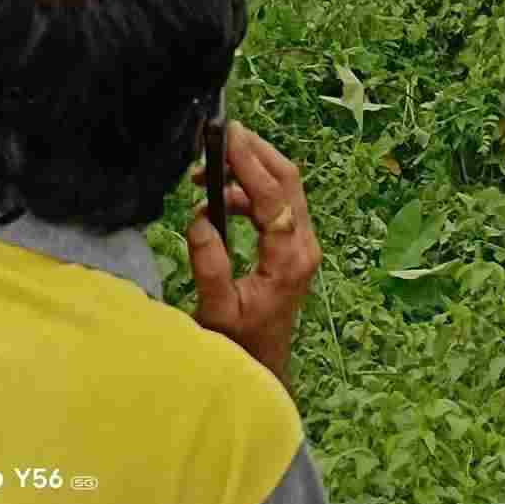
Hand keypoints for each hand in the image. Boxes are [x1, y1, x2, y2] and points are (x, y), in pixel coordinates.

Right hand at [187, 122, 320, 384]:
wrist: (262, 369)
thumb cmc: (239, 346)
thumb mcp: (218, 311)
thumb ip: (210, 265)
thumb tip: (200, 218)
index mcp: (290, 259)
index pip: (273, 196)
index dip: (250, 163)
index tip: (227, 136)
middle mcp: (304, 245)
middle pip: (287, 180)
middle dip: (254, 152)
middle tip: (220, 134)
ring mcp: (301, 243)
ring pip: (282, 187)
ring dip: (247, 171)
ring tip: (204, 173)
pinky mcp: (292, 244)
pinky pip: (274, 202)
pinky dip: (247, 190)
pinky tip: (217, 199)